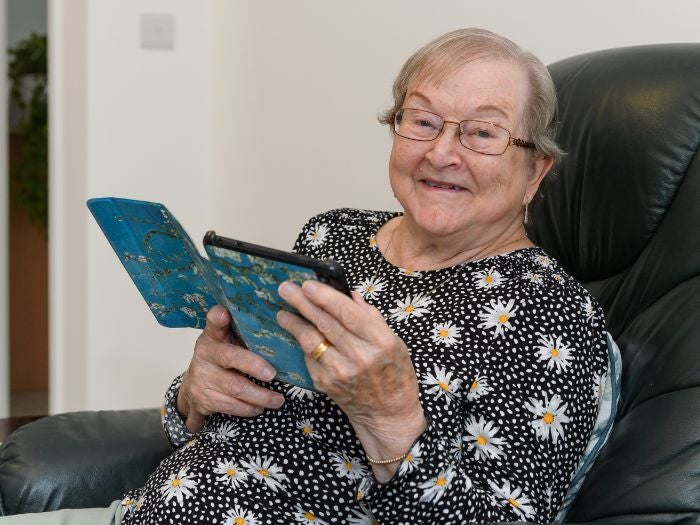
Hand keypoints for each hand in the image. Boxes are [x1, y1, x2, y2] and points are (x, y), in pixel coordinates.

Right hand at [177, 305, 285, 432]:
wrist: (194, 384)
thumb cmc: (222, 356)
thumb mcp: (227, 340)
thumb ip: (243, 331)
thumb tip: (280, 321)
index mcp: (212, 336)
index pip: (214, 324)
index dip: (218, 318)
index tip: (224, 314)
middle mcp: (204, 354)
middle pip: (230, 358)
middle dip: (254, 366)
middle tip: (273, 375)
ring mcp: (201, 378)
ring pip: (234, 388)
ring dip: (259, 396)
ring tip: (278, 400)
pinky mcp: (201, 399)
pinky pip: (229, 406)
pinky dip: (248, 408)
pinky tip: (260, 407)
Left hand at [277, 280, 425, 479]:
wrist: (387, 413)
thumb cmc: (395, 373)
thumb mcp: (395, 341)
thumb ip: (371, 317)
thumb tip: (348, 294)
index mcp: (380, 341)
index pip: (347, 313)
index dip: (325, 297)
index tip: (308, 284)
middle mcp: (359, 356)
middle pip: (325, 323)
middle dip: (302, 303)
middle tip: (286, 288)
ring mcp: (340, 372)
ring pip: (310, 340)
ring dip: (294, 323)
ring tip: (283, 311)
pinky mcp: (325, 383)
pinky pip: (309, 357)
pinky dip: (303, 342)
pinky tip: (298, 333)